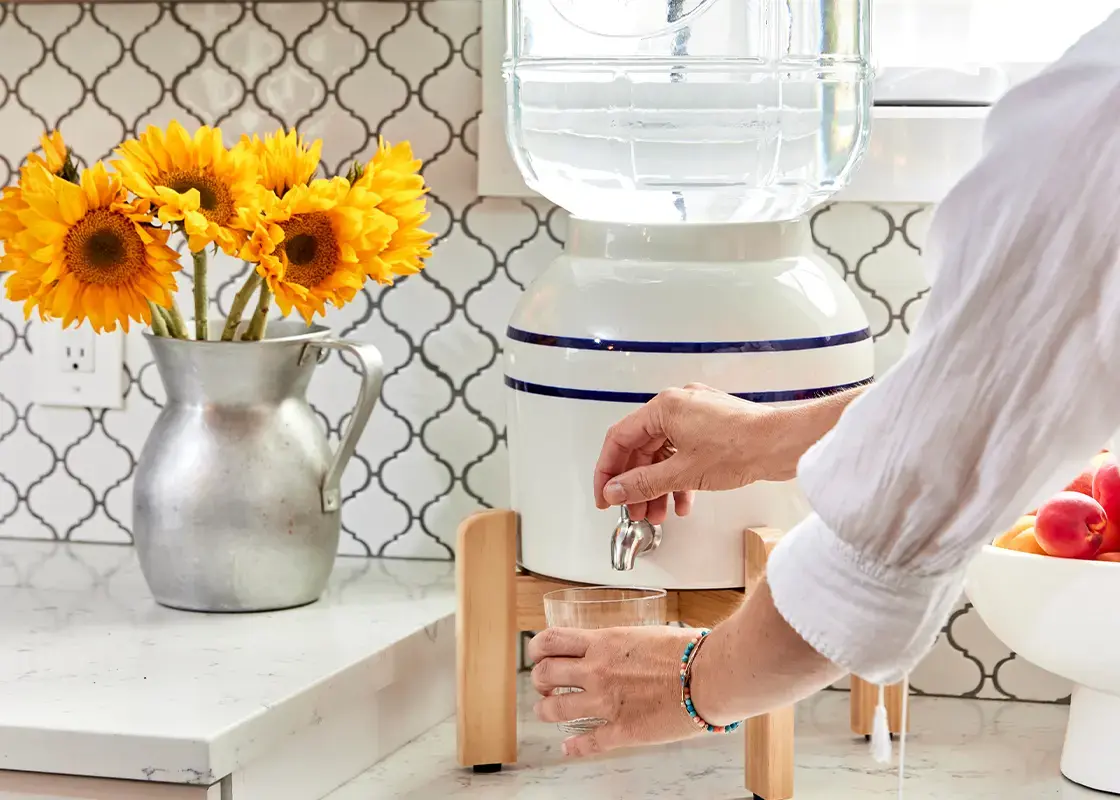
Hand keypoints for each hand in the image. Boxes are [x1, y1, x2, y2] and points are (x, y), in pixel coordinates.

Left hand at [528, 625, 701, 756]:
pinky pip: (588, 743)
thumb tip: (621, 646)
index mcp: (604, 643)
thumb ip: (624, 643)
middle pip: (545, 674)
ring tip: (547, 711)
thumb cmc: (689, 651)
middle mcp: (597, 671)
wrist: (709, 677)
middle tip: (544, 684)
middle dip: (539, 680)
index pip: (551, 641)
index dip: (536, 648)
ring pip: (555, 709)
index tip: (537, 653)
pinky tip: (568, 747)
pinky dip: (573, 748)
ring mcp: (606, 703)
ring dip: (546, 711)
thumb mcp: (646, 634)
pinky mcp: (622, 730)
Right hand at [594, 383, 808, 523]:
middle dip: (636, 483)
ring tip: (657, 512)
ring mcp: (696, 416)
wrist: (783, 444)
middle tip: (631, 508)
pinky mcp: (712, 428)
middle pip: (641, 448)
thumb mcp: (682, 472)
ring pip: (663, 453)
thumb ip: (643, 483)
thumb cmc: (743, 445)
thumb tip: (617, 490)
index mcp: (664, 407)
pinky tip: (682, 501)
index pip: (619, 439)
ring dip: (657, 485)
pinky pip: (683, 453)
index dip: (607, 471)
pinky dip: (678, 477)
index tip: (604, 495)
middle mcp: (678, 406)